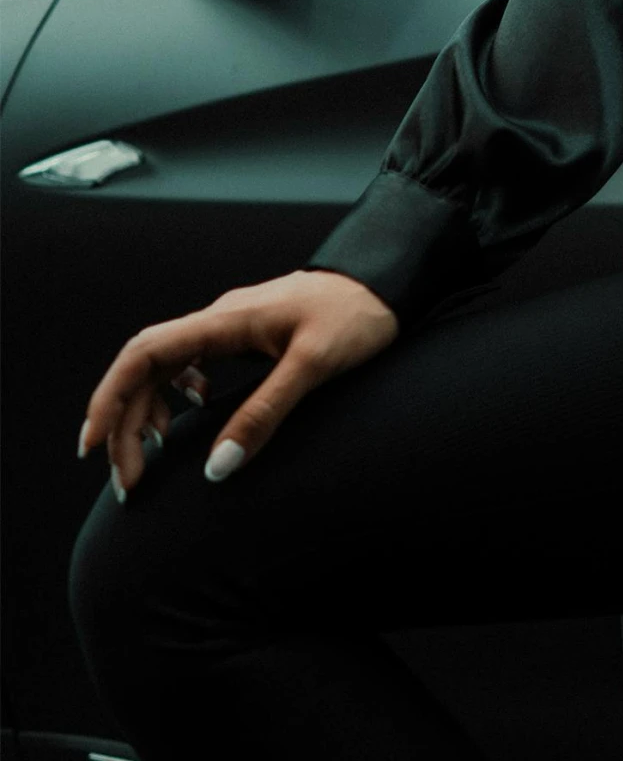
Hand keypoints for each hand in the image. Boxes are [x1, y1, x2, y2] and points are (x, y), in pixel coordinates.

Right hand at [78, 268, 399, 497]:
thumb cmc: (357, 314)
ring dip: (149, 413)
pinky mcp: (249, 336)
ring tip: (150, 458)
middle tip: (128, 481)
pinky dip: (180, 396)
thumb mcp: (314, 366)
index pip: (144, 353)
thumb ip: (265, 413)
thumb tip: (218, 467)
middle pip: (147, 367)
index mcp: (225, 320)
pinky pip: (194, 364)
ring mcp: (232, 326)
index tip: (95, 445)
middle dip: (126, 423)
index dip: (110, 397)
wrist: (390, 280)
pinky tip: (195, 417)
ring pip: (167, 368)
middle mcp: (219, 319)